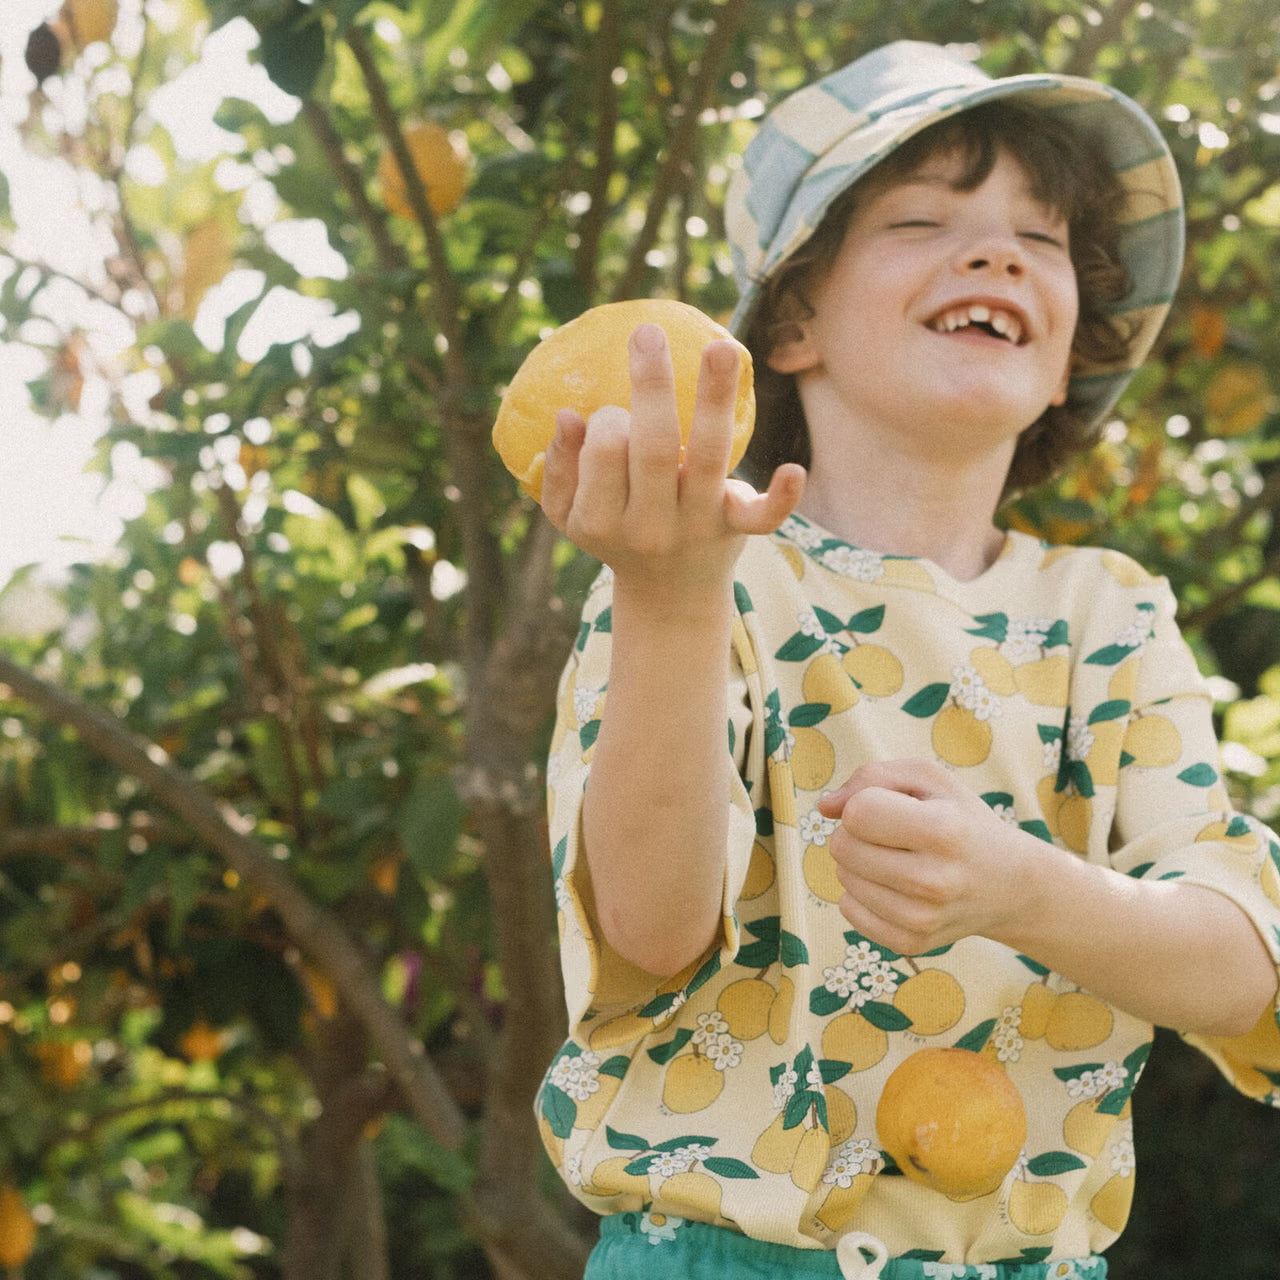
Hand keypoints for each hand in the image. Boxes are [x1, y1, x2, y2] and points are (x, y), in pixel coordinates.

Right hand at [540, 322, 803, 600]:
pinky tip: (792, 469)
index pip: (605, 451)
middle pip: (654, 448)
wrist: (670, 595)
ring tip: (720, 346)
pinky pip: (762, 517)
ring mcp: (698, 527)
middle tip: (646, 333)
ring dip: (715, 399)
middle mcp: (650, 526)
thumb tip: (568, 415)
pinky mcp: (737, 528)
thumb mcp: (570, 515)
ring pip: (708, 456)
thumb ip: (560, 468)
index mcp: (602, 520)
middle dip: (652, 388)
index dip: (607, 420)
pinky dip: (781, 497)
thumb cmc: (615, 534)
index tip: (613, 414)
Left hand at [817, 760, 1027, 954]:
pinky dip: (862, 894)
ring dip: (860, 863)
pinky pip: (849, 911)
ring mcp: (922, 918)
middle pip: (843, 847)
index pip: (858, 814)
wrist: (1009, 883)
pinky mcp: (911, 943)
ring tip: (899, 859)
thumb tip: (825, 807)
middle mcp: (934, 880)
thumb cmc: (961, 820)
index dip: (864, 803)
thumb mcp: (929, 779)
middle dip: (857, 833)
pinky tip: (894, 887)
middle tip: (894, 835)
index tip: (891, 807)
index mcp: (943, 831)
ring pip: (843, 878)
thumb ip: (871, 777)